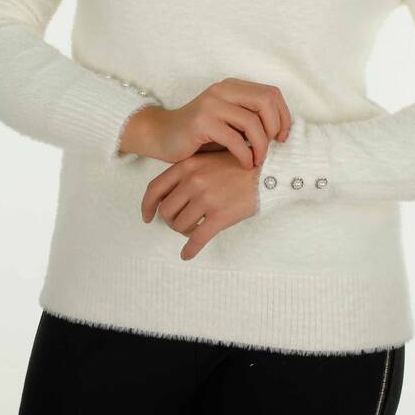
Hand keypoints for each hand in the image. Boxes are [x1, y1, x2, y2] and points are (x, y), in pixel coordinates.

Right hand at [121, 77, 290, 169]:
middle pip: (265, 101)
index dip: (283, 115)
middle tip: (273, 146)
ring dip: (261, 146)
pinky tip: (245, 164)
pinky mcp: (201, 122)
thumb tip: (283, 131)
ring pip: (252, 122)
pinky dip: (246, 155)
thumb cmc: (201, 133)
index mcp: (232, 87)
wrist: (163, 136)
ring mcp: (211, 104)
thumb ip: (251, 119)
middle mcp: (223, 90)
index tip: (282, 136)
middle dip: (275, 127)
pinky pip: (234, 139)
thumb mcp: (230, 121)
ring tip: (258, 160)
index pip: (271, 93)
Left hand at [141, 149, 260, 260]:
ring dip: (184, 232)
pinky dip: (190, 250)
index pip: (155, 189)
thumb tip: (168, 195)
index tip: (146, 217)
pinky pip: (197, 239)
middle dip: (171, 221)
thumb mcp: (208, 159)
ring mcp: (206, 198)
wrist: (267, 172)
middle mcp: (193, 181)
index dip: (147, 206)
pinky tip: (187, 255)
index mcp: (187, 166)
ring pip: (180, 226)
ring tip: (194, 230)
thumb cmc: (238, 166)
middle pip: (166, 211)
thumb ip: (188, 172)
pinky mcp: (220, 215)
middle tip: (181, 224)